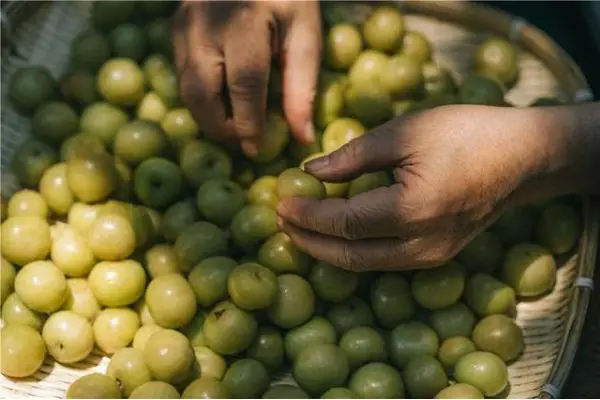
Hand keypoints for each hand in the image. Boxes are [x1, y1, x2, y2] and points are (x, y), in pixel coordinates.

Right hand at [172, 0, 320, 156]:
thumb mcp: (305, 34)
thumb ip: (303, 87)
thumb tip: (302, 138)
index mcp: (245, 22)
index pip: (243, 85)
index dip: (248, 123)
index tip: (256, 149)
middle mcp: (205, 23)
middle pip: (202, 93)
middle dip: (220, 127)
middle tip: (242, 141)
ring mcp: (184, 24)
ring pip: (187, 88)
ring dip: (208, 115)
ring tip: (234, 126)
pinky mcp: (175, 27)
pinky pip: (183, 74)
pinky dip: (201, 96)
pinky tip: (222, 101)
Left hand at [276, 105, 570, 270]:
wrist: (522, 157)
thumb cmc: (465, 133)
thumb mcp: (404, 132)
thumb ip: (353, 156)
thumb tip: (311, 172)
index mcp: (411, 210)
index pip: (342, 223)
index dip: (307, 215)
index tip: (279, 201)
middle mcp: (421, 245)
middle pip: (348, 256)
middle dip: (309, 241)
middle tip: (280, 222)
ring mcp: (431, 257)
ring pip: (364, 264)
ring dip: (328, 250)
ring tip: (300, 228)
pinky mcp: (437, 256)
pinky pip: (384, 260)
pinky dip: (353, 250)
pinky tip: (336, 234)